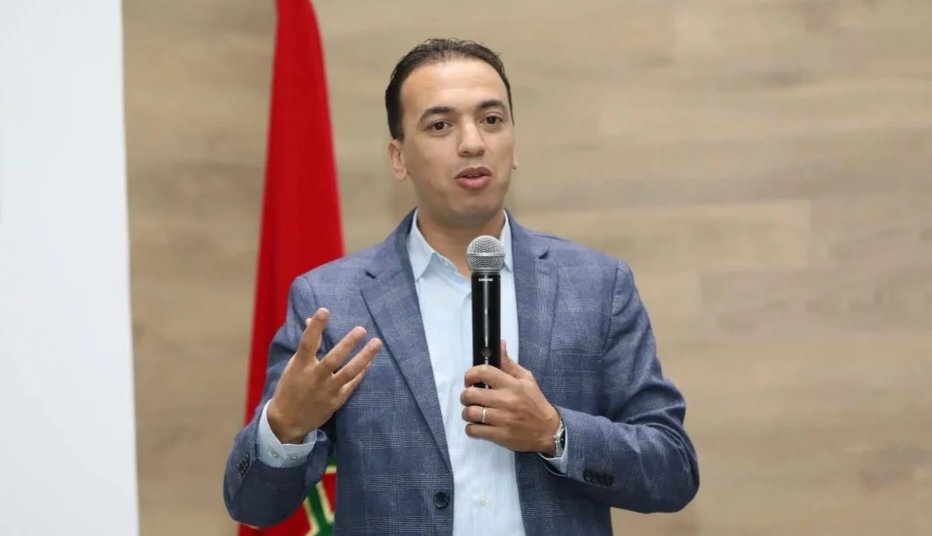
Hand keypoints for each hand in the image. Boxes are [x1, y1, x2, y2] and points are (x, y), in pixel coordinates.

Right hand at [267, 308, 381, 443]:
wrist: (288, 420)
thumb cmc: (290, 387)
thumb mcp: (294, 365)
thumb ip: (308, 344)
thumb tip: (312, 319)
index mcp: (300, 366)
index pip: (307, 343)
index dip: (316, 327)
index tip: (324, 311)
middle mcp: (315, 377)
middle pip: (333, 359)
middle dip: (348, 344)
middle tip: (362, 329)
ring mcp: (327, 390)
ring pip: (349, 372)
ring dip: (364, 357)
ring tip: (377, 343)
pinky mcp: (337, 400)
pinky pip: (352, 384)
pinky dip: (362, 372)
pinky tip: (370, 362)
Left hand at [460, 342, 559, 453]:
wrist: (547, 430)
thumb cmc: (534, 402)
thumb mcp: (526, 379)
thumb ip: (508, 363)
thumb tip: (499, 344)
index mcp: (511, 384)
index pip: (483, 372)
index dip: (470, 374)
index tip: (470, 380)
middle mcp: (505, 400)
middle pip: (470, 394)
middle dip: (465, 395)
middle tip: (470, 398)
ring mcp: (501, 419)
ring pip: (469, 413)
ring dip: (467, 413)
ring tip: (474, 412)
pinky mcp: (499, 436)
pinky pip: (473, 430)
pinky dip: (471, 428)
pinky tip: (478, 425)